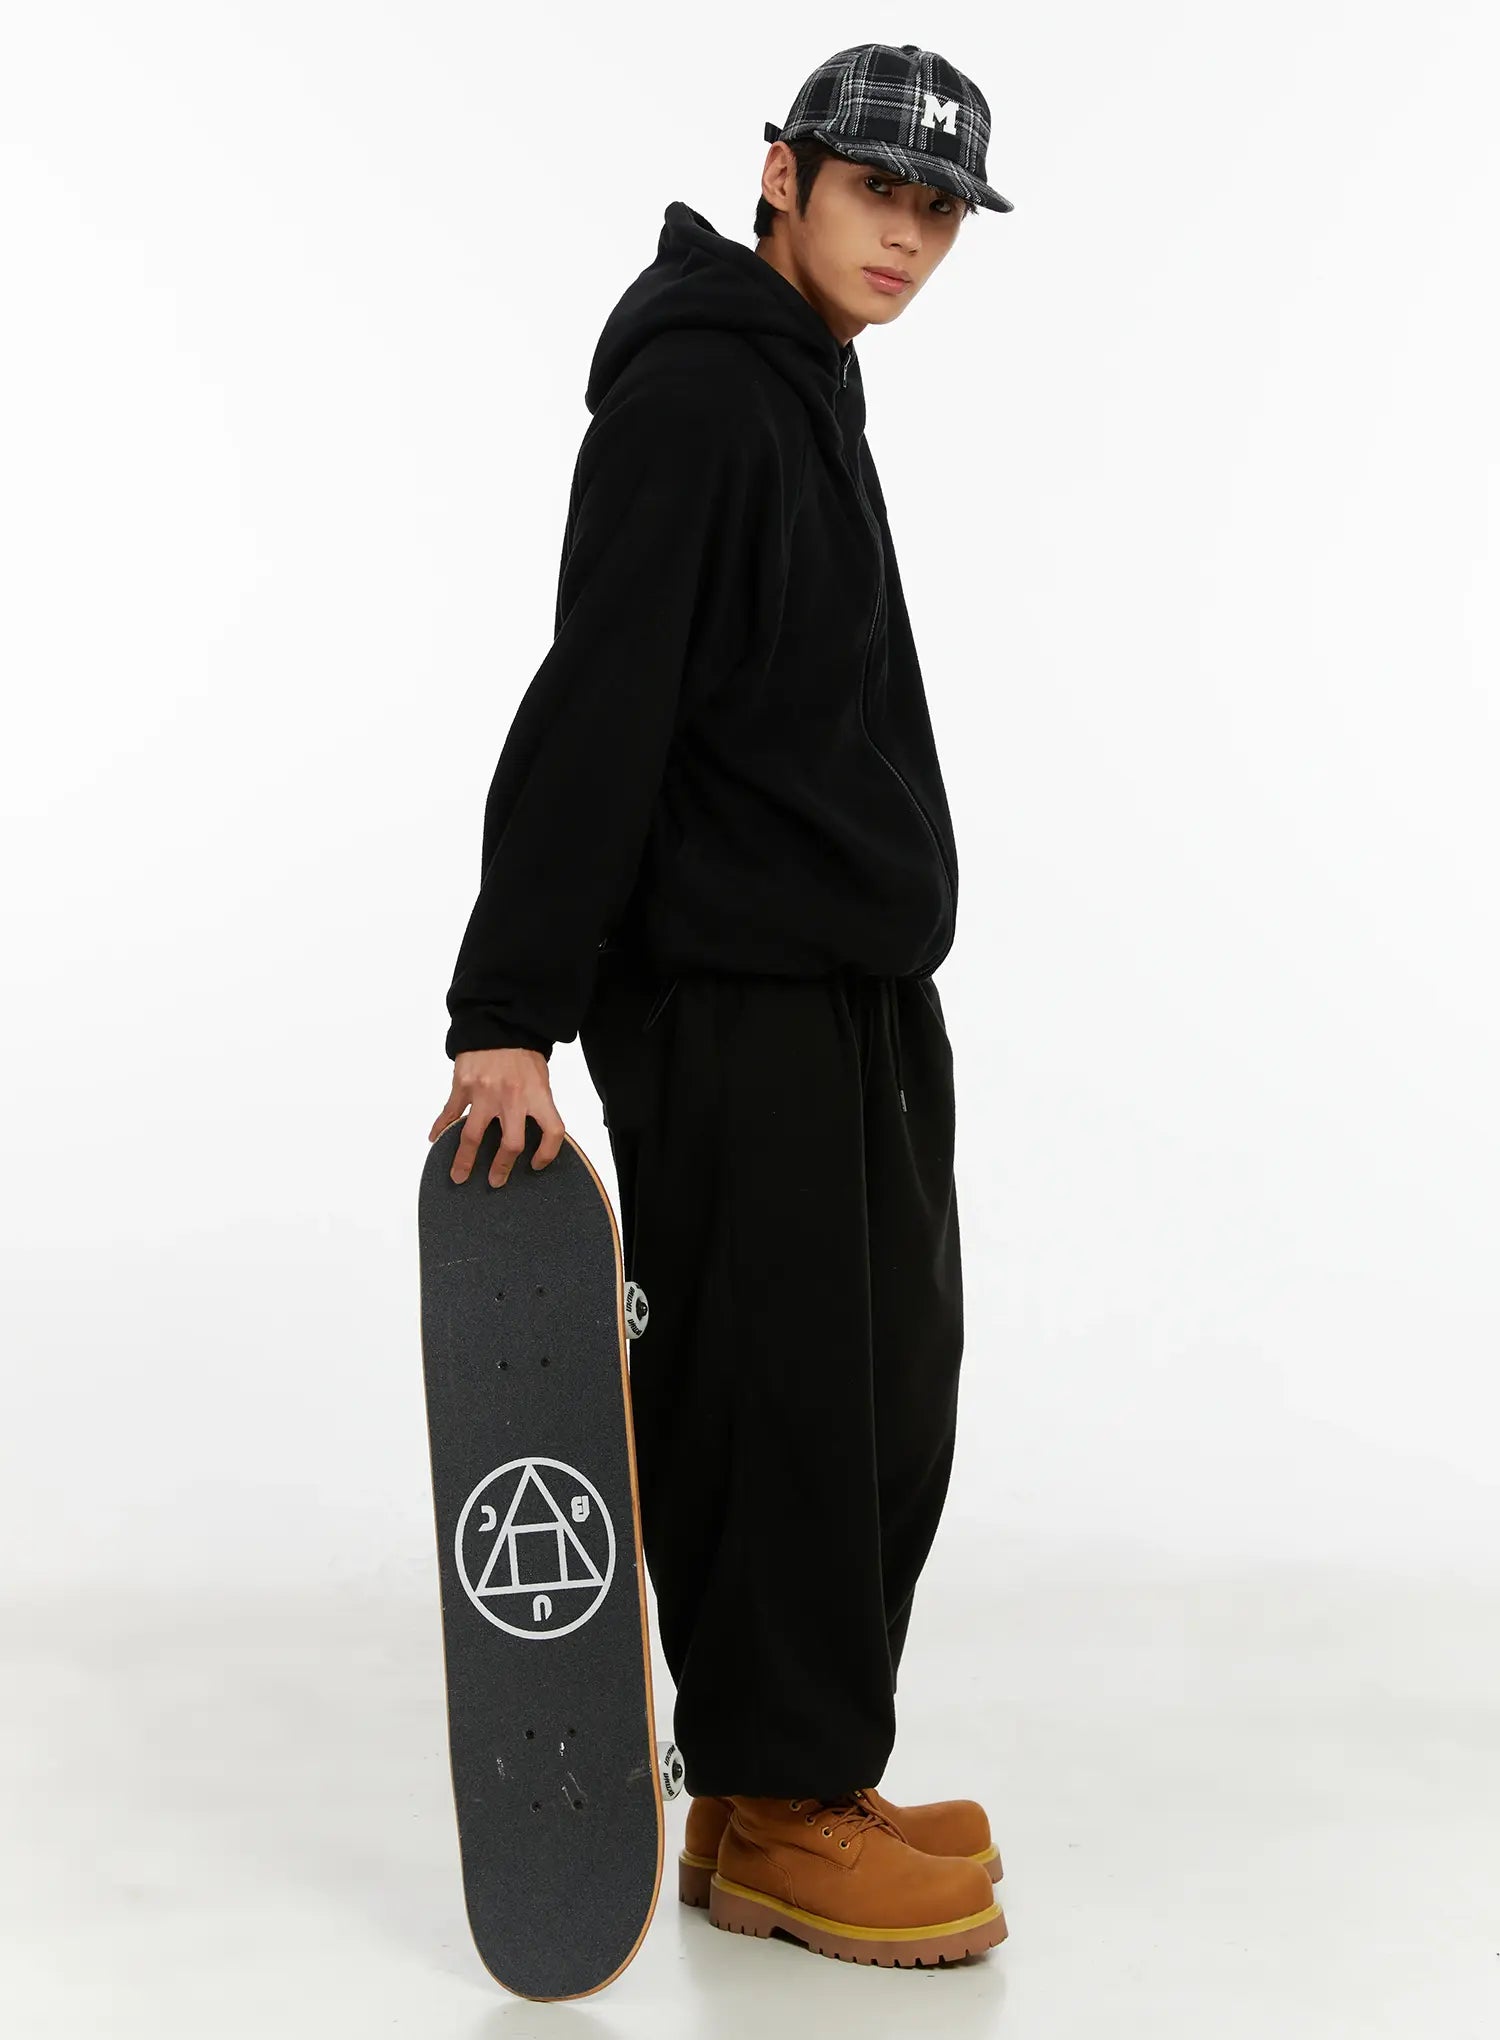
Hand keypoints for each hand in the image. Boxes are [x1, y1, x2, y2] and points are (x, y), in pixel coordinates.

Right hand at [429, 1048, 566, 1186]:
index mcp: (537, 1094)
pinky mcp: (463, 1085)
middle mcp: (512, 1097)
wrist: (498, 1021)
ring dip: (465, 1160)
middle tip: (496, 1181)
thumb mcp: (539, 1077)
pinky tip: (435, 1140)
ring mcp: (485, 1092)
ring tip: (459, 1176)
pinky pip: (450, 1113)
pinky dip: (440, 1128)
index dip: (548, 1153)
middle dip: (502, 1168)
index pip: (552, 1132)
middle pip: (510, 1144)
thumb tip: (532, 1133)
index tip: (537, 1164)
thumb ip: (535, 1104)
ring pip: (472, 1136)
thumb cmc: (522, 1050)